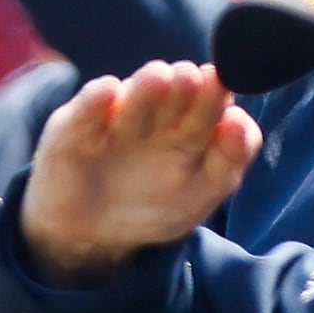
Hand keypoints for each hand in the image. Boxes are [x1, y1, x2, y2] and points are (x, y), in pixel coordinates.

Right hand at [19, 66, 260, 286]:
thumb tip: (239, 120)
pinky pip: (86, 112)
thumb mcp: (200, 194)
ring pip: (134, 100)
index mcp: (191, 126)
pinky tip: (106, 93)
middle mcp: (156, 114)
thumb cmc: (151, 207)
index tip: (222, 90)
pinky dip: (95, 102)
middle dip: (185, 88)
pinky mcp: (74, 127)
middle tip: (192, 78)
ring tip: (159, 79)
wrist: (88, 234)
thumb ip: (230, 160)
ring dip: (146, 89)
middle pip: (175, 96)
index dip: (216, 97)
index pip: (210, 105)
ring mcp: (115, 119)